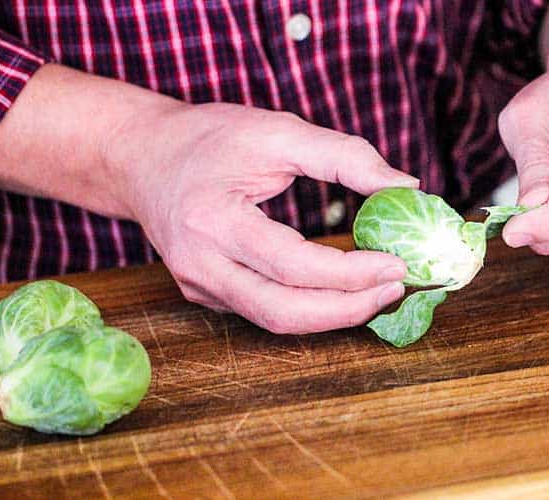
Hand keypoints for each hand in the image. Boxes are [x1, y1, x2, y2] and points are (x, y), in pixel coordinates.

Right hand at [106, 103, 418, 332]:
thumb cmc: (211, 137)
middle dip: (349, 309)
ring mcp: (198, 286)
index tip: (397, 263)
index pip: (292, 265)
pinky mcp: (205, 293)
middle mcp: (198, 265)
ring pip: (275, 321)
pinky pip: (265, 311)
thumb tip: (406, 186)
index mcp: (212, 221)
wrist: (142, 156)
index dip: (350, 273)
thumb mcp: (279, 131)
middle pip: (283, 312)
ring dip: (334, 314)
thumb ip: (345, 157)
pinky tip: (344, 288)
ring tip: (380, 291)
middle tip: (396, 288)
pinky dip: (310, 306)